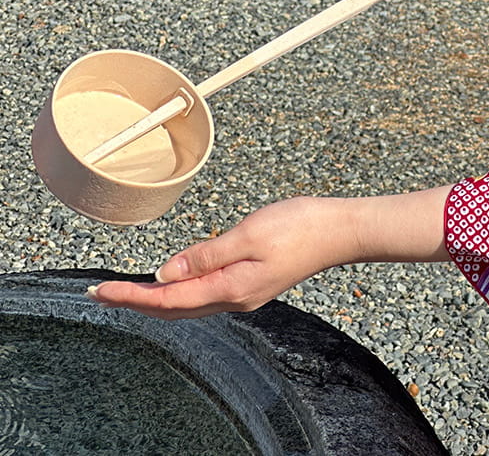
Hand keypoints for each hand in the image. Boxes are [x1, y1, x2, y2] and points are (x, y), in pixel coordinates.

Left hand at [87, 197, 338, 318]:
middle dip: (136, 301)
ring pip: (188, 305)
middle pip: (174, 308)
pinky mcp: (252, 284)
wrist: (340, 231)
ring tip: (127, 292)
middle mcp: (234, 298)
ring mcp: (244, 294)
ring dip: (155, 299)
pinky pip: (204, 296)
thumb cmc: (299, 226)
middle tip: (102, 294)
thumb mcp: (248, 234)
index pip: (168, 298)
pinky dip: (179, 292)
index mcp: (230, 288)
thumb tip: (165, 272)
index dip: (132, 296)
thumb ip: (205, 255)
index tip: (102, 291)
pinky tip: (174, 282)